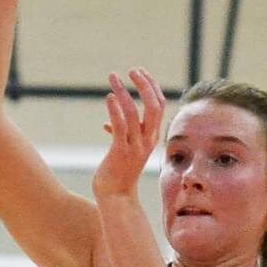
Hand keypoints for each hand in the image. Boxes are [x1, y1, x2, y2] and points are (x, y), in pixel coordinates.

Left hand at [93, 67, 164, 201]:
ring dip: (123, 91)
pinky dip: (115, 109)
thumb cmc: (117, 173)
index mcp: (151, 137)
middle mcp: (147, 140)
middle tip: (131, 69)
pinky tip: (109, 97)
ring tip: (112, 77)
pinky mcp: (121, 152)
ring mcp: (135, 146)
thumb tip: (108, 125)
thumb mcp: (122, 150)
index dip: (151, 86)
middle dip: (144, 84)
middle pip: (154, 105)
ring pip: (133, 112)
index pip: (159, 105)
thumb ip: (120, 135)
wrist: (116, 197)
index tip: (139, 72)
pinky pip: (120, 126)